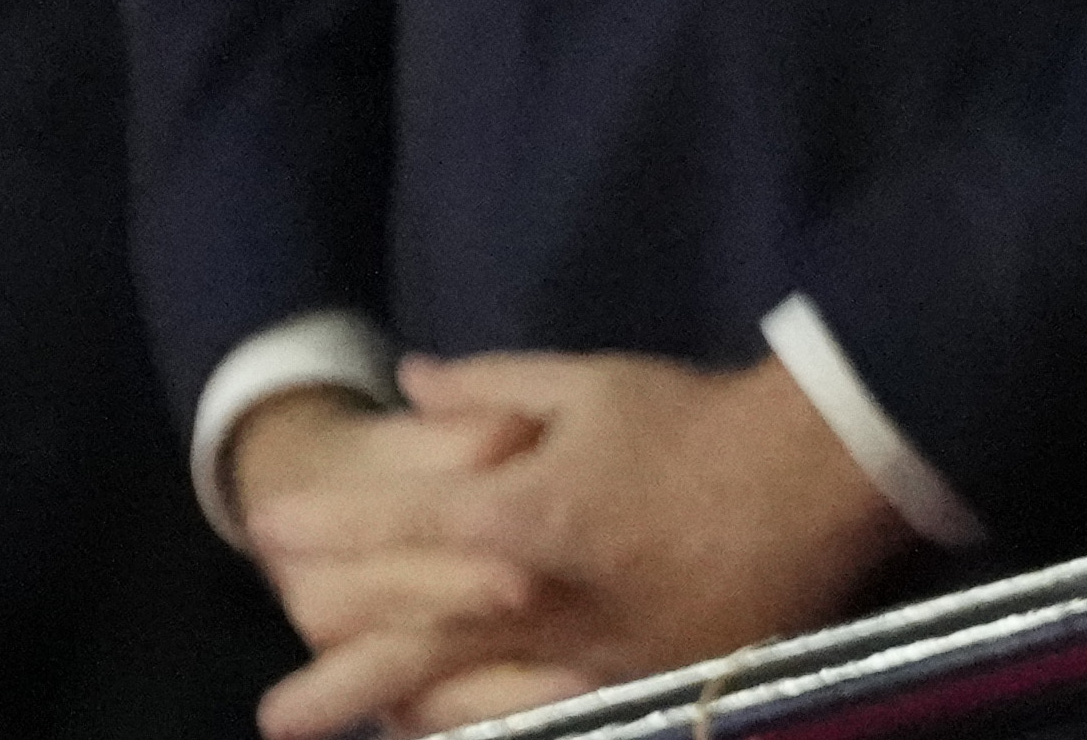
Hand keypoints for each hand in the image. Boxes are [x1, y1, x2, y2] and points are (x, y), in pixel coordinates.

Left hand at [250, 354, 901, 738]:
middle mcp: (544, 597)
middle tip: (275, 712)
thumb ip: (490, 387)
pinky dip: (494, 726)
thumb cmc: (694, 419)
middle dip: (342, 672)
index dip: (333, 529)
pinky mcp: (637, 682)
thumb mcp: (591, 381)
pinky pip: (545, 718)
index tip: (272, 533)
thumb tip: (408, 382)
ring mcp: (589, 652)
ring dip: (403, 718)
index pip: (407, 526)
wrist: (814, 474)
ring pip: (475, 697)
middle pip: (421, 644)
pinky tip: (455, 733)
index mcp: (530, 512)